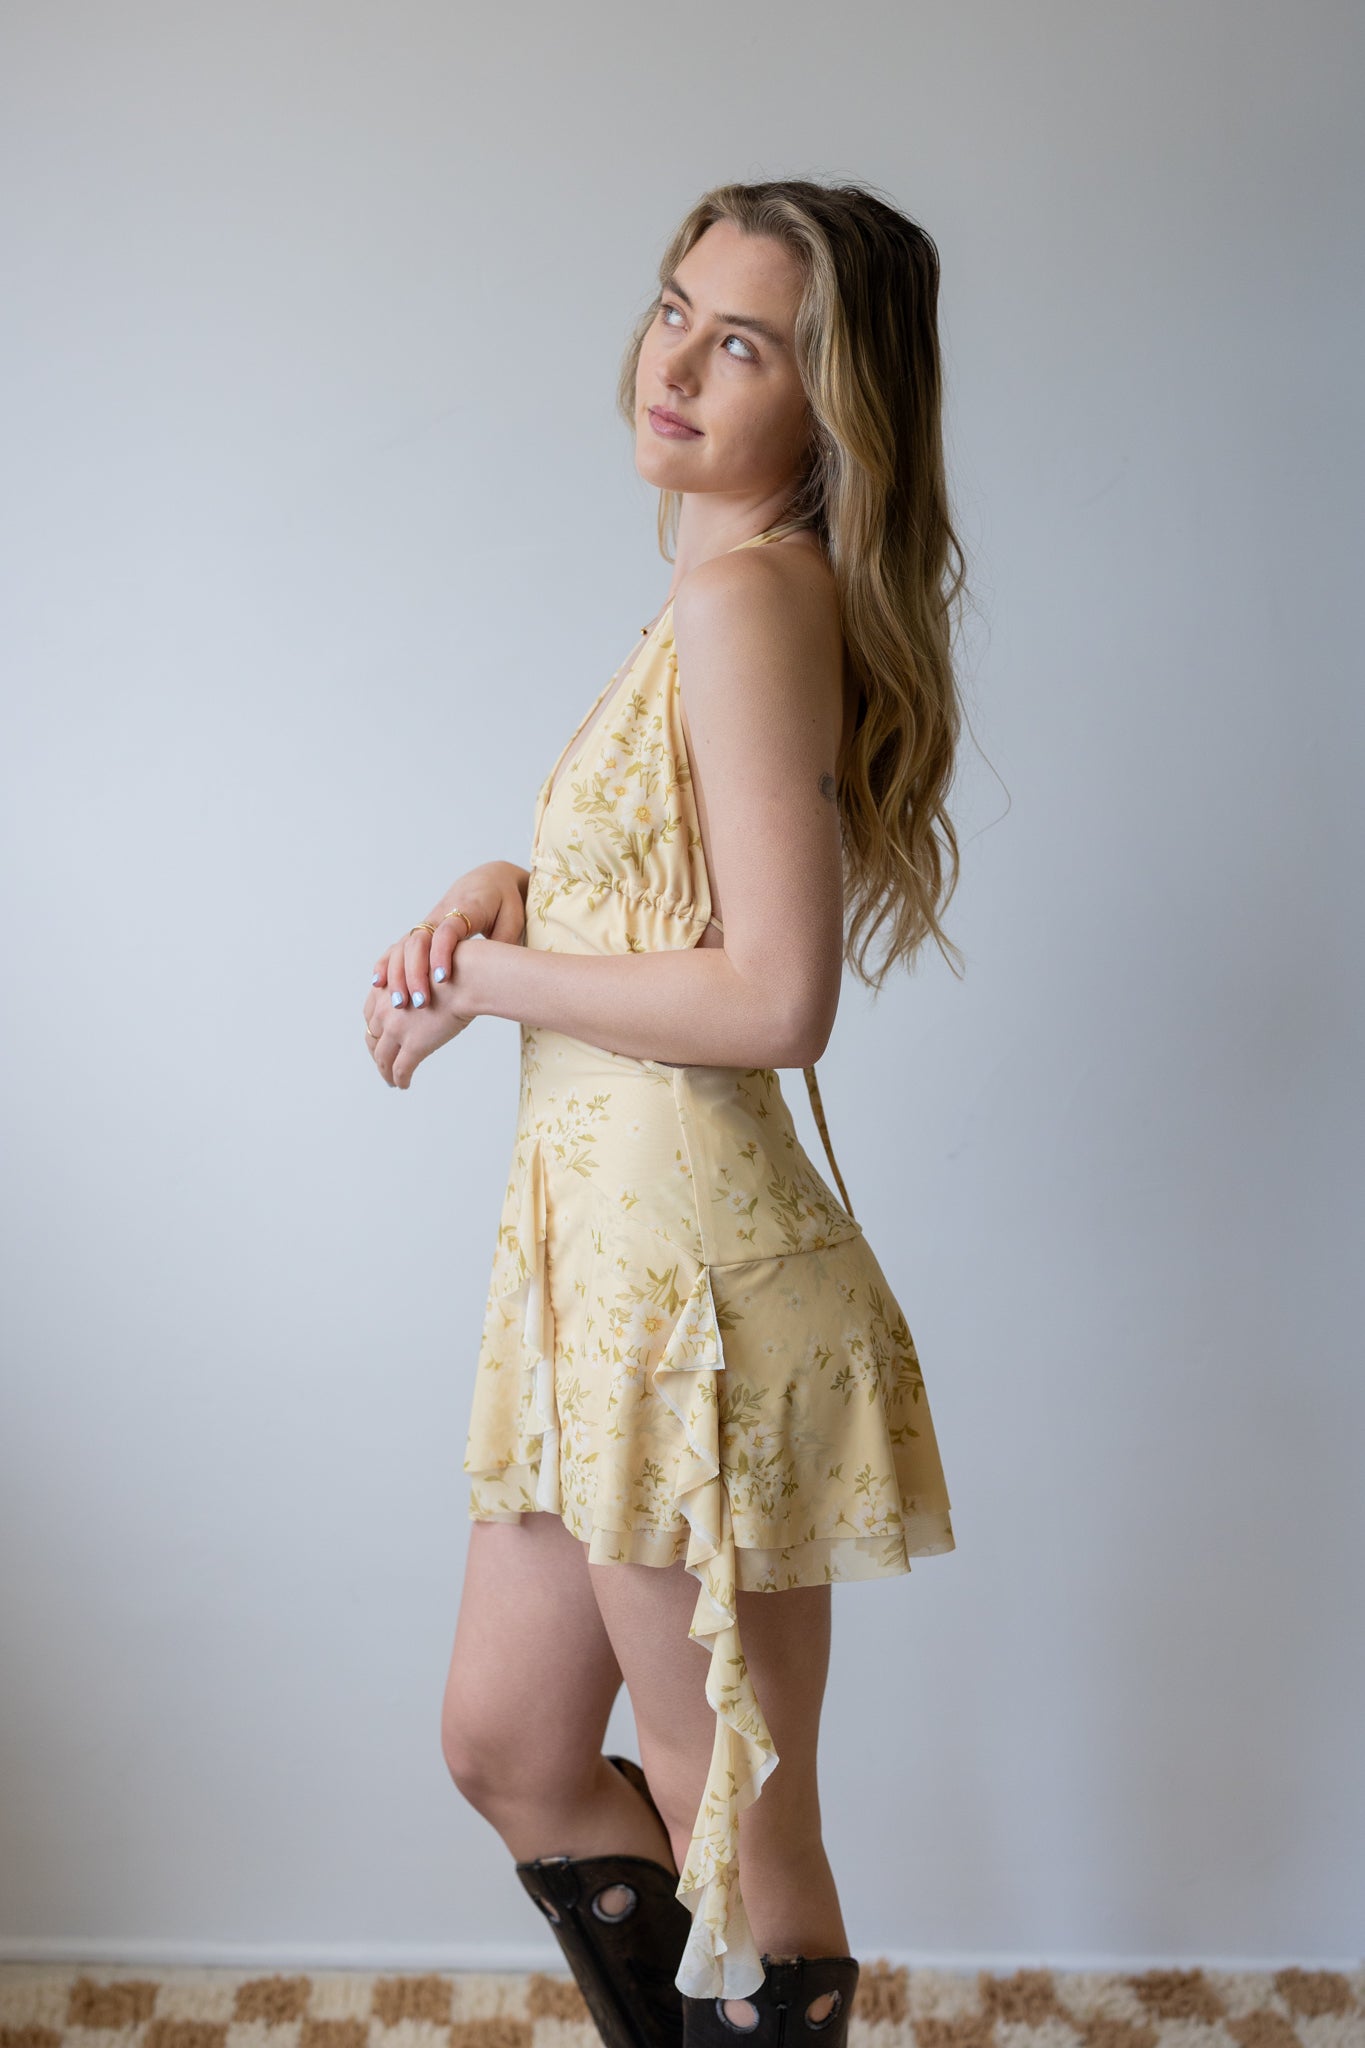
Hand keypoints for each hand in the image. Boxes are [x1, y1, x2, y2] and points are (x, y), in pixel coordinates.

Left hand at [362, 962, 474, 1089]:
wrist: (467, 977)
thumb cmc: (455, 971)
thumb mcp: (423, 973)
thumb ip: (414, 987)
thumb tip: (423, 996)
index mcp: (386, 989)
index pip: (370, 1014)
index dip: (374, 1029)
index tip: (379, 1039)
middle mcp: (385, 1009)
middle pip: (372, 1037)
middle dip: (376, 1052)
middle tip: (382, 1064)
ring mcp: (397, 1029)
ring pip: (383, 1057)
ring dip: (385, 1071)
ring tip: (391, 1080)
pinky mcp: (414, 1046)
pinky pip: (401, 1069)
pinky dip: (400, 1080)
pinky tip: (404, 1085)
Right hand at [370, 861, 525, 1011]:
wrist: (487, 882)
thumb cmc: (503, 904)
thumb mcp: (513, 920)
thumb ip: (505, 943)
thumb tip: (498, 971)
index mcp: (467, 910)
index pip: (448, 930)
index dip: (442, 952)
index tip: (442, 978)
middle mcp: (440, 916)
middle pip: (418, 940)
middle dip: (415, 972)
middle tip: (419, 1002)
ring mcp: (427, 923)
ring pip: (403, 945)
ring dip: (398, 974)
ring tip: (399, 1003)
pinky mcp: (420, 932)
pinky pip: (398, 946)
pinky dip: (386, 963)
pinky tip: (379, 985)